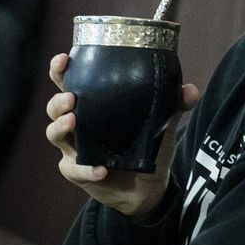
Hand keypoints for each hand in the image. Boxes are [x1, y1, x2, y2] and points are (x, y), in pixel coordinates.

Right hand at [44, 52, 199, 221]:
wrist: (149, 184)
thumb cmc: (146, 143)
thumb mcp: (161, 121)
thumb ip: (174, 104)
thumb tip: (190, 90)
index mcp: (90, 104)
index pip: (67, 82)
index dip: (60, 70)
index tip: (64, 60)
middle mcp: (76, 124)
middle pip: (54, 107)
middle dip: (58, 100)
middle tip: (71, 98)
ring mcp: (73, 148)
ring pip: (53, 134)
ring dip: (60, 127)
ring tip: (73, 122)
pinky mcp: (77, 172)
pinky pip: (75, 170)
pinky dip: (87, 170)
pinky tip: (100, 169)